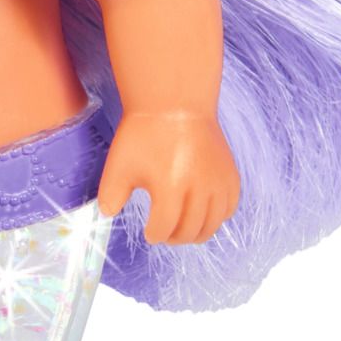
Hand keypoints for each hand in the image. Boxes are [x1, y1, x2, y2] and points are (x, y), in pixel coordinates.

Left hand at [97, 111, 240, 243]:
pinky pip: (229, 208)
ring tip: (183, 227)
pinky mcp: (230, 174)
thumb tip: (109, 214)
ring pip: (213, 224)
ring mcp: (218, 182)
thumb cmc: (144, 133)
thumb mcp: (119, 165)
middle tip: (165, 232)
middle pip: (190, 231)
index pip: (164, 229)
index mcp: (170, 188)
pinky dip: (217, 217)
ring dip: (196, 232)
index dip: (154, 235)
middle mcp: (199, 188)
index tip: (148, 232)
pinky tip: (203, 213)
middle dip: (174, 237)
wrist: (176, 103)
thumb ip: (110, 195)